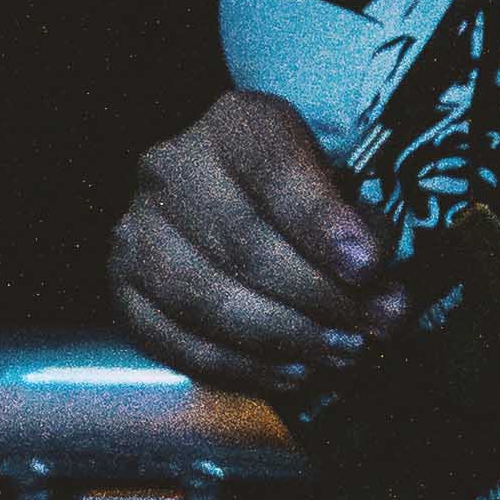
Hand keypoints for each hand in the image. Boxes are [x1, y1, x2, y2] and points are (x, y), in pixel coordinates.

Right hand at [103, 88, 409, 398]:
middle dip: (321, 297)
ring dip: (286, 339)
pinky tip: (295, 374)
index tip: (370, 268)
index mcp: (233, 125)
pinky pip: (180, 344)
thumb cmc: (295, 186)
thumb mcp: (333, 172)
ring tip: (344, 355)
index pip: (277, 173)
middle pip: (246, 246)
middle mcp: (171, 172)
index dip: (324, 224)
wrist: (223, 193)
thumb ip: (357, 217)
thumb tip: (376, 284)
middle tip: (376, 326)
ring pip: (210, 302)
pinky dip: (243, 368)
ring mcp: (136, 234)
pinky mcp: (123, 293)